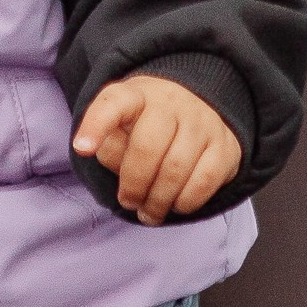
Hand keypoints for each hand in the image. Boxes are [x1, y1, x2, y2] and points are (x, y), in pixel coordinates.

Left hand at [73, 75, 241, 224]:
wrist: (200, 110)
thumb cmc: (149, 126)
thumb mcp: (123, 127)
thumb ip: (110, 145)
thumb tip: (100, 158)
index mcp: (137, 94)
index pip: (114, 102)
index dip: (96, 125)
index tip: (82, 148)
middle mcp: (172, 102)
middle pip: (147, 147)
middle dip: (133, 185)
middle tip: (128, 201)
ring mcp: (202, 122)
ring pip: (176, 169)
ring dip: (157, 200)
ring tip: (148, 212)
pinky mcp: (225, 146)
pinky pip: (204, 181)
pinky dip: (185, 202)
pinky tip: (175, 204)